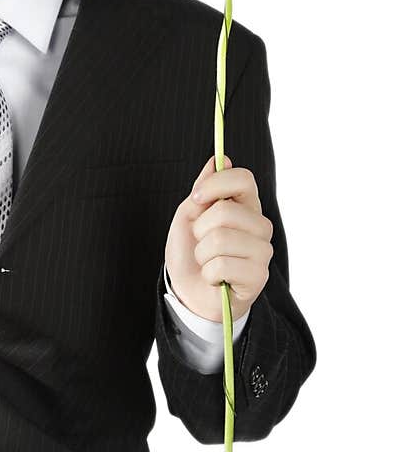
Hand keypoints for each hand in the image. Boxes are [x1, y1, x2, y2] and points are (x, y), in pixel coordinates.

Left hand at [164, 154, 273, 322]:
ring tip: (207, 261)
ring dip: (202, 254)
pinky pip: (222, 265)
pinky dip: (208, 273)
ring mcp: (262, 251)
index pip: (244, 179)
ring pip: (220, 239)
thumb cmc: (190, 252)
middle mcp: (260, 226)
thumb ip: (204, 188)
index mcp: (245, 206)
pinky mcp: (259, 276)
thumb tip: (219, 158)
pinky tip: (214, 278)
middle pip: (225, 211)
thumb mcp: (189, 215)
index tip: (196, 198)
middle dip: (199, 228)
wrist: (189, 293)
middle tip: (200, 242)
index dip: (216, 184)